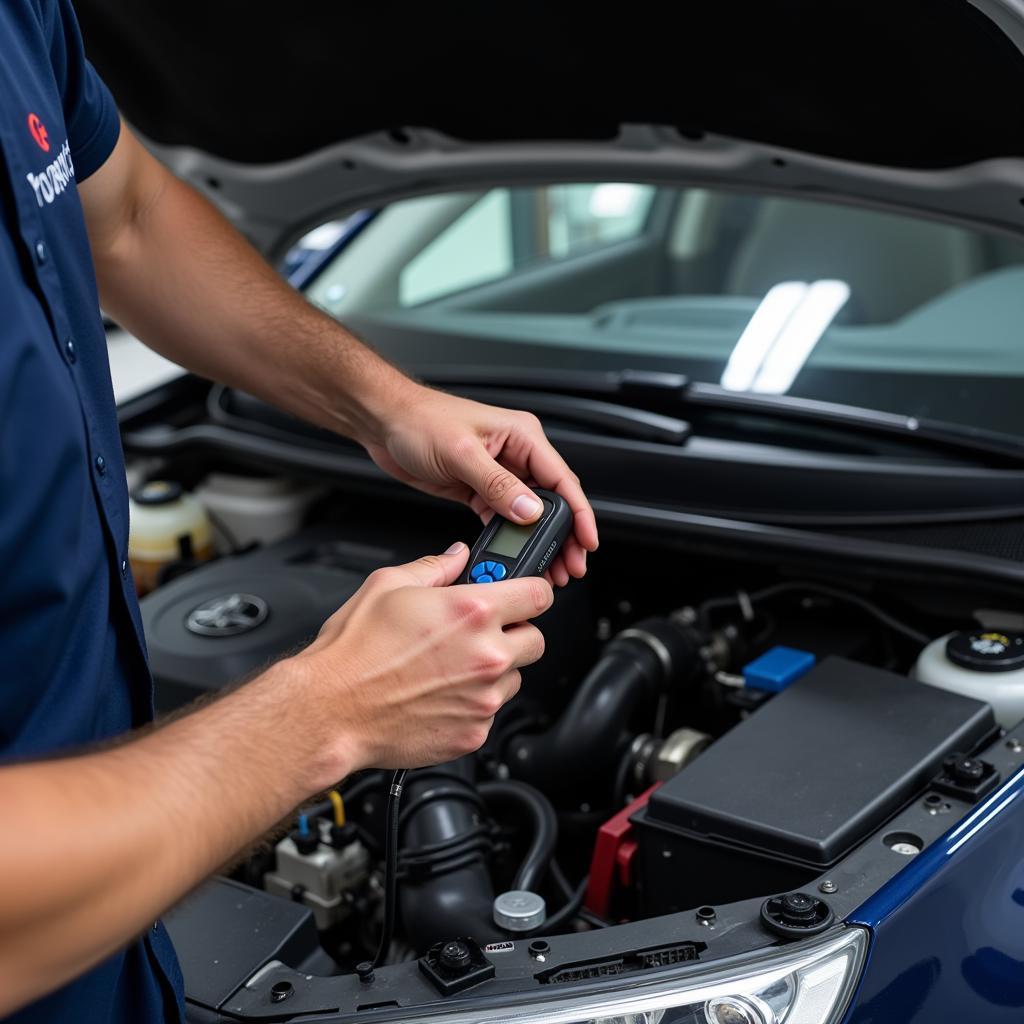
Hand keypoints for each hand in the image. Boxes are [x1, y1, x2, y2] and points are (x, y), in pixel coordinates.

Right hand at [291, 542, 551, 771]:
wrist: (330, 712)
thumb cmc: (353, 653)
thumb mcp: (388, 586)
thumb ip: (434, 566)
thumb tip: (457, 556)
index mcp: (472, 612)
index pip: (539, 594)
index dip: (531, 591)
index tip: (521, 595)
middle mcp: (487, 655)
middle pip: (536, 639)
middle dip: (513, 633)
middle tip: (479, 633)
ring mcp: (484, 698)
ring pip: (515, 678)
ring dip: (495, 670)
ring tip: (450, 666)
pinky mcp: (475, 732)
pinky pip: (491, 711)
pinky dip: (474, 703)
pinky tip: (440, 693)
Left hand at [365, 387, 597, 585]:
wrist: (383, 421)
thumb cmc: (418, 421)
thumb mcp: (461, 453)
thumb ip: (497, 484)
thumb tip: (528, 510)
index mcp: (522, 436)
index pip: (562, 479)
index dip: (579, 514)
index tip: (586, 541)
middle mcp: (515, 454)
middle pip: (552, 501)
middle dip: (563, 535)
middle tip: (569, 566)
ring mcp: (498, 473)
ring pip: (529, 514)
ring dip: (538, 542)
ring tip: (547, 569)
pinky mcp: (479, 489)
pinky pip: (503, 518)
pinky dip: (510, 539)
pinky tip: (514, 556)